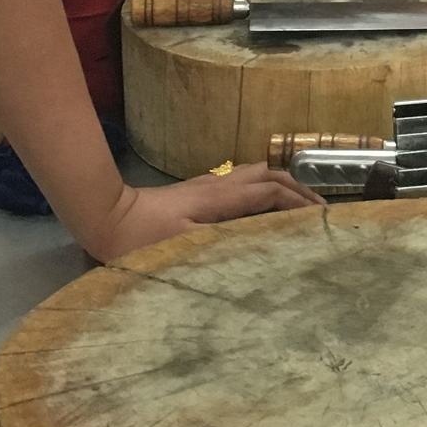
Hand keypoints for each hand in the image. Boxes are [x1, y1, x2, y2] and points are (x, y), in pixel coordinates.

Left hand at [80, 170, 319, 263]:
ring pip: (255, 174)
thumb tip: (257, 252)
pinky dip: (263, 190)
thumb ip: (218, 246)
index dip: (299, 203)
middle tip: (318, 210)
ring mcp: (208, 186)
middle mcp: (219, 186)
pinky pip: (242, 184)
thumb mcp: (180, 246)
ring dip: (282, 185)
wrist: (105, 216)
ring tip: (298, 206)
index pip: (271, 193)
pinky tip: (262, 209)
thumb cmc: (139, 238)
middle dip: (298, 188)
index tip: (321, 218)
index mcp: (220, 198)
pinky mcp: (198, 192)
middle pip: (269, 175)